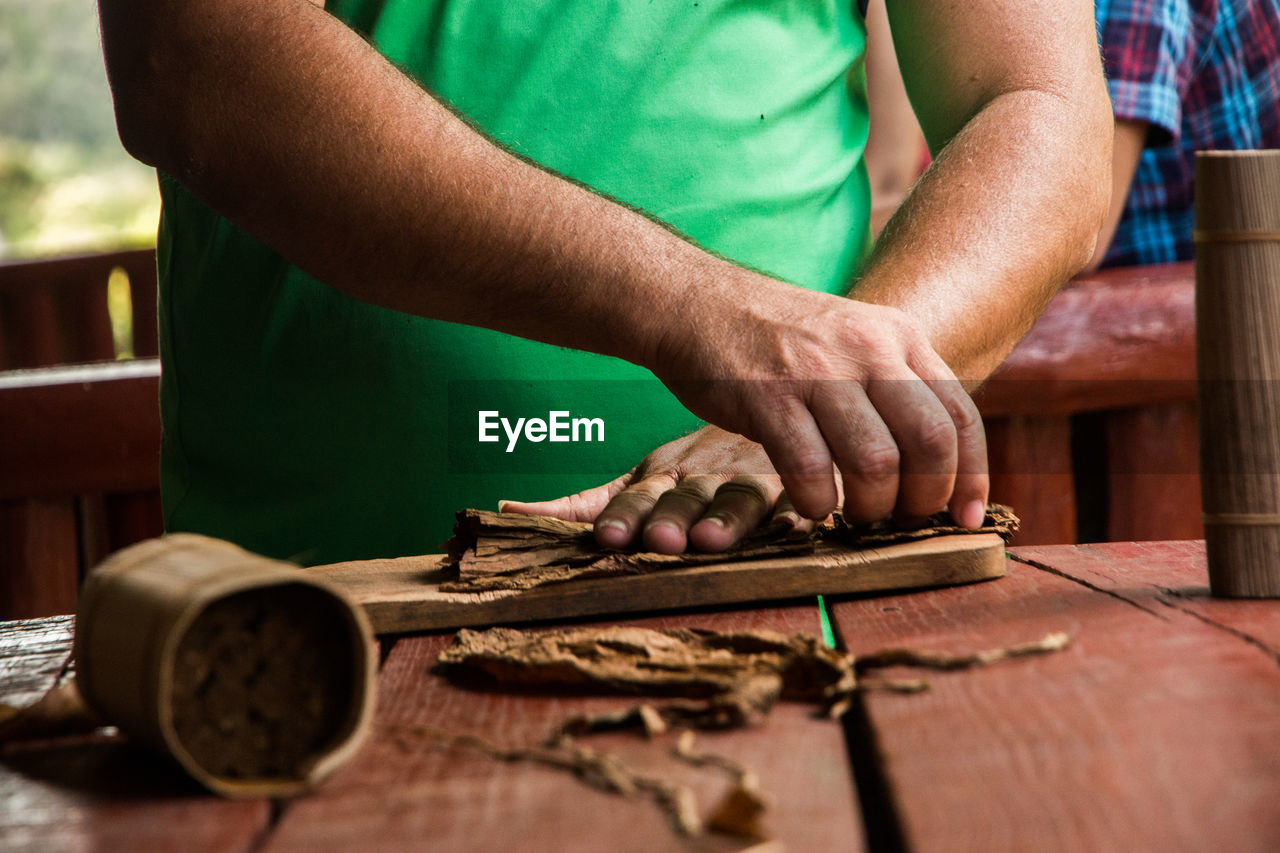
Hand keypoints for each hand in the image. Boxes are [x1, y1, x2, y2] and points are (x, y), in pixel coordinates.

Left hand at [501, 426, 823, 553]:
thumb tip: (505, 508)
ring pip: (739, 500)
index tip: (608, 539)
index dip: (625, 517)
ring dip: (725, 521)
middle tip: (661, 541)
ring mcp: (752, 484)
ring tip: (711, 541)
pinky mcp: (796, 495)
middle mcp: (707, 479)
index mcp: (667, 477)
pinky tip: (799, 528)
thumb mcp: (640, 480)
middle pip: (687, 499)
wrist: (773, 411)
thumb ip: (583, 503)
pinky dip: (797, 517)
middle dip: (670, 519)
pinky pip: (799, 506)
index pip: (641, 497)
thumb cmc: (700, 462)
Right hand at [650, 271, 988, 529]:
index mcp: (899, 337)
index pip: (960, 414)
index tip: (966, 518)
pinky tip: (811, 505)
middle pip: (929, 441)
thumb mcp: (854, 340)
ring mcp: (818, 373)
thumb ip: (897, 385)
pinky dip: (818, 502)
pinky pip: (811, 470)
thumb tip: (938, 458)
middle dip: (924, 497)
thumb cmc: (779, 340)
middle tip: (901, 519)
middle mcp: (868, 350)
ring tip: (855, 518)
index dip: (972, 475)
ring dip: (871, 507)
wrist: (698, 303)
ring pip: (876, 462)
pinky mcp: (769, 398)